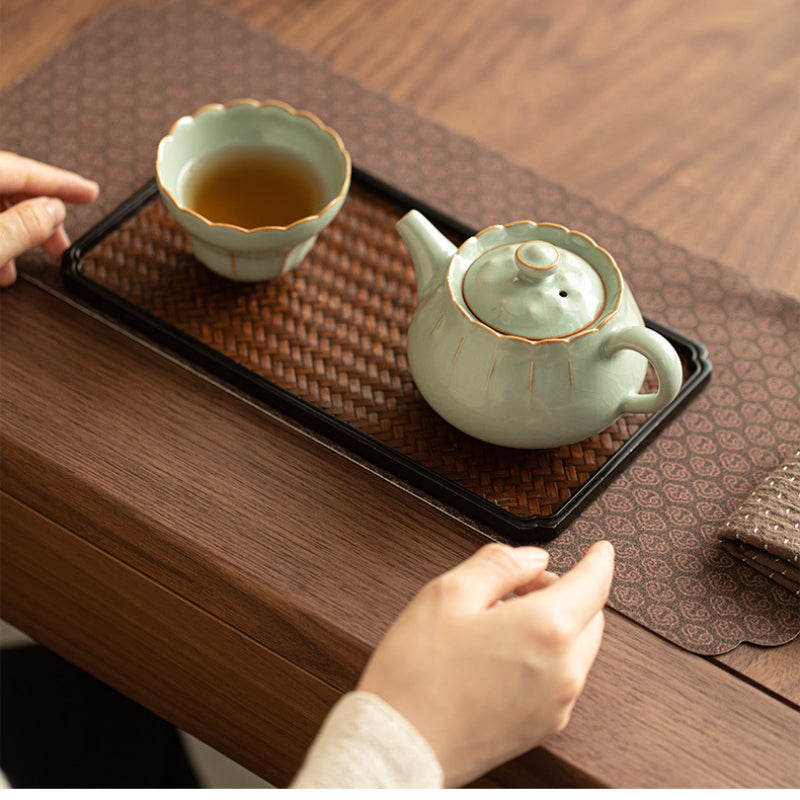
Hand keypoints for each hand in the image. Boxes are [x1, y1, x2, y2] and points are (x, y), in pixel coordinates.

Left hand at [0, 151, 99, 286]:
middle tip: (63, 241)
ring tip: (34, 258)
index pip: (24, 170)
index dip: (62, 183)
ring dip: (18, 232)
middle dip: (42, 216)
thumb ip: (22, 226)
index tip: (89, 192)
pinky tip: (2, 262)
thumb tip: (53, 212)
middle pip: (8, 186)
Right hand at [357, 539, 614, 786]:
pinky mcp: (541, 727)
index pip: (594, 585)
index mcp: (545, 630)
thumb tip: (531, 558)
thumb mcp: (448, 594)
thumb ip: (499, 564)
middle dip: (565, 591)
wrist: (399, 745)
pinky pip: (560, 679)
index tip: (600, 550)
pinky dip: (546, 656)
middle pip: (590, 617)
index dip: (598, 560)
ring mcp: (555, 704)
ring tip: (500, 620)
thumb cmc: (417, 675)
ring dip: (555, 624)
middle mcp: (563, 671)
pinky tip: (500, 653)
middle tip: (520, 585)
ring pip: (576, 649)